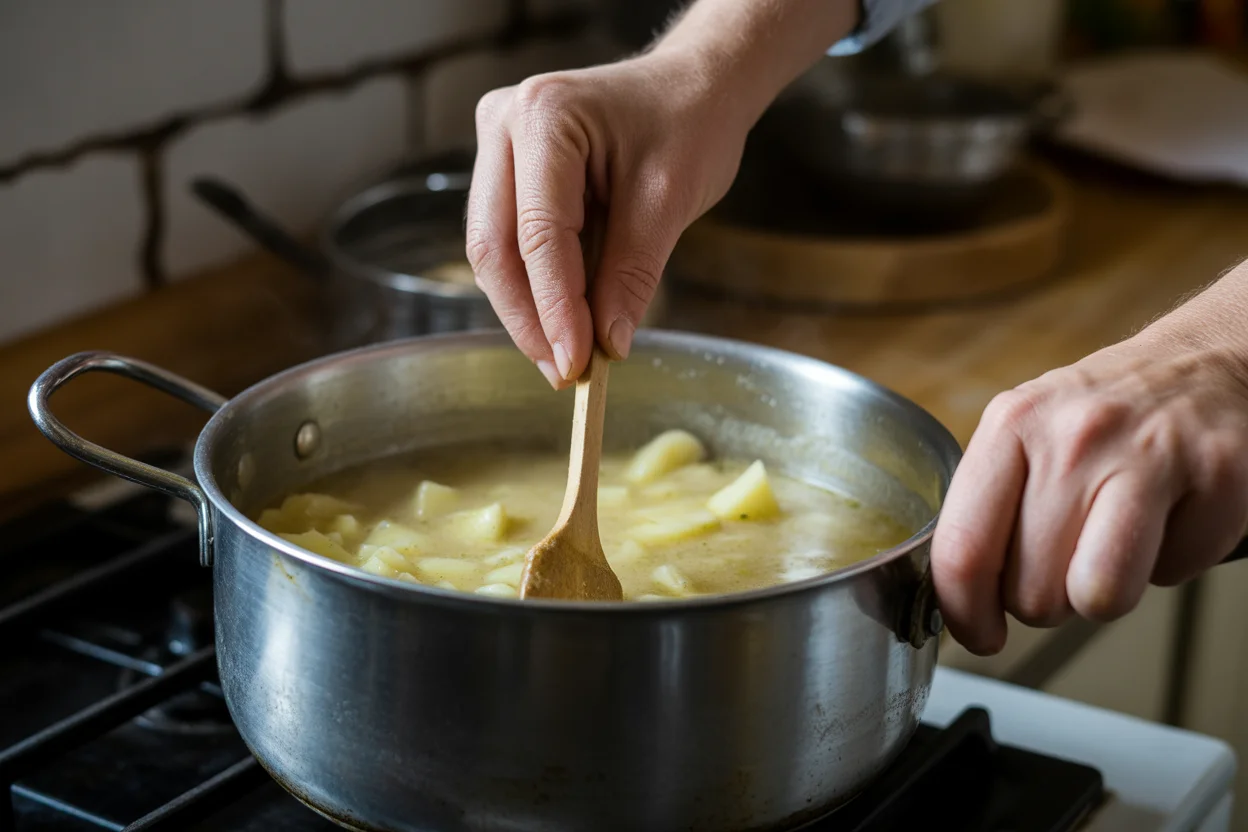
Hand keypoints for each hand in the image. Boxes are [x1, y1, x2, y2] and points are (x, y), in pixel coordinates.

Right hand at [466, 53, 753, 387]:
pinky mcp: (507, 172)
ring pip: (494, 252)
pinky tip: (562, 323)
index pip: (538, 234)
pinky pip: (508, 243)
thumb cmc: (690, 122)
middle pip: (495, 247)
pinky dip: (535, 287)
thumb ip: (632, 274)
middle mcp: (504, 124)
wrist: (694, 86)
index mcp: (544, 116)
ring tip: (567, 358)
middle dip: (529, 319)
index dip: (554, 308)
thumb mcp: (670, 199)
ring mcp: (498, 146)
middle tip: (565, 374)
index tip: (576, 366)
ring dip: (528, 310)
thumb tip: (606, 345)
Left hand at [932, 329, 1247, 654]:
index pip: (964, 549)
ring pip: (1098, 596)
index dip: (965, 613)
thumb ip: (985, 505)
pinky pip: (1175, 576)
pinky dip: (1169, 563)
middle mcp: (1075, 438)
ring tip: (1109, 551)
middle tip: (1063, 562)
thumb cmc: (1103, 414)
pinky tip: (1166, 518)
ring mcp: (1150, 457)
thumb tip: (955, 593)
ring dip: (1103, 594)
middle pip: (1032, 590)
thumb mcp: (1024, 433)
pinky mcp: (1218, 480)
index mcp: (1012, 425)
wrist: (1205, 365)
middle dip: (1045, 600)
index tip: (978, 634)